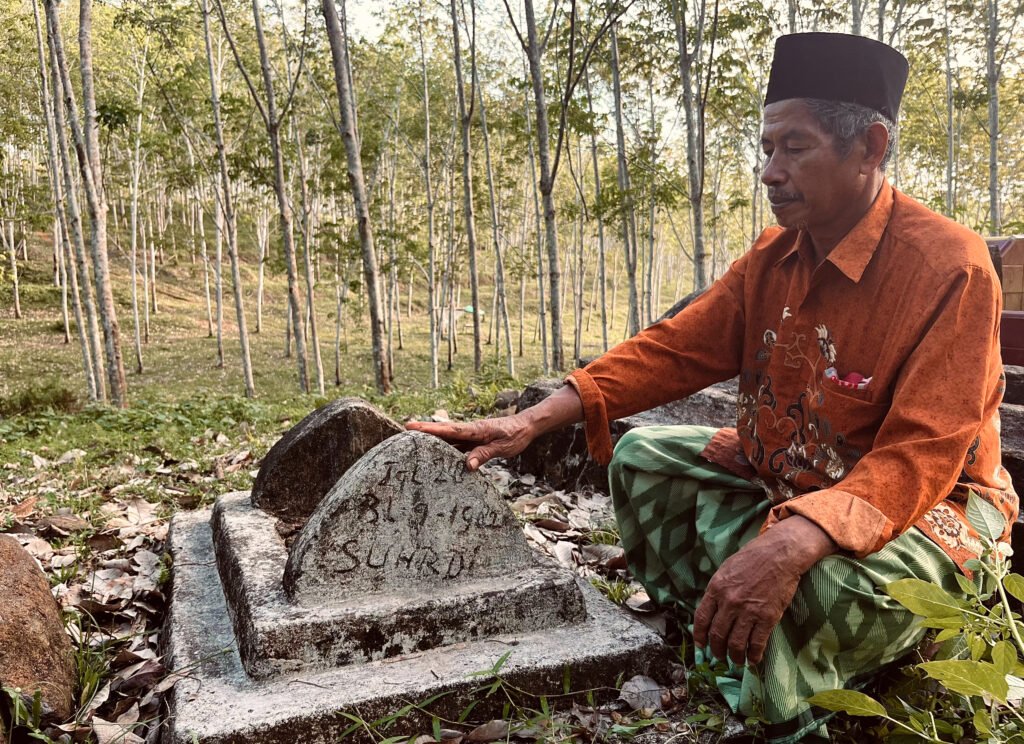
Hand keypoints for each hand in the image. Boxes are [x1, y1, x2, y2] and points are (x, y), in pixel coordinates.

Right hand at [405, 415, 537, 470]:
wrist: (526, 426)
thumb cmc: (515, 435)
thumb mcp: (503, 447)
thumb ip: (484, 454)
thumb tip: (466, 465)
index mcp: (475, 430)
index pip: (449, 430)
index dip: (429, 429)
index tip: (411, 426)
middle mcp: (469, 431)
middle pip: (443, 432)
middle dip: (424, 431)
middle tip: (403, 430)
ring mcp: (470, 435)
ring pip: (448, 438)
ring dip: (432, 439)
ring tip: (411, 442)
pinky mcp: (473, 440)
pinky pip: (456, 444)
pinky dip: (444, 447)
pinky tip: (435, 453)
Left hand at [692, 515, 835, 664]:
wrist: (780, 554)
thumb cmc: (753, 557)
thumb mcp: (727, 569)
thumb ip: (718, 589)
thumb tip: (713, 608)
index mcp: (716, 588)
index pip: (702, 618)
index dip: (699, 635)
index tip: (700, 645)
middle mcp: (729, 602)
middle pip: (717, 634)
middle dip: (716, 650)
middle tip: (719, 656)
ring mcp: (748, 611)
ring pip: (735, 643)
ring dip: (734, 656)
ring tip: (736, 661)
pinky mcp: (767, 617)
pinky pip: (757, 643)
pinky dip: (754, 655)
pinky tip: (753, 659)